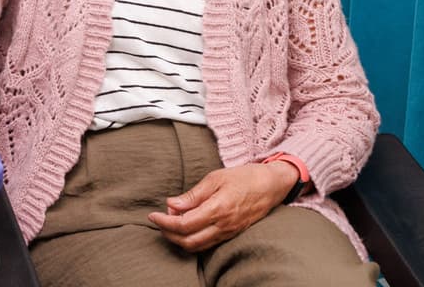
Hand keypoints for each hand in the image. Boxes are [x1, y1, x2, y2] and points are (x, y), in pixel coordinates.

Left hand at [147, 162, 296, 250]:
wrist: (271, 185)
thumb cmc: (243, 177)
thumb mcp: (215, 178)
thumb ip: (193, 195)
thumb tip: (171, 204)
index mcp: (218, 209)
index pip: (183, 224)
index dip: (164, 222)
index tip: (152, 215)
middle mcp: (223, 226)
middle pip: (188, 241)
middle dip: (168, 233)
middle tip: (159, 220)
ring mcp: (228, 233)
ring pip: (197, 246)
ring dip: (179, 239)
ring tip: (169, 222)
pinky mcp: (232, 234)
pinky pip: (208, 244)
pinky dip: (192, 239)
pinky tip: (185, 226)